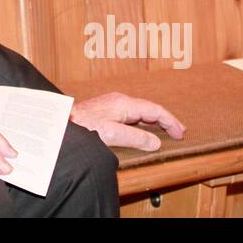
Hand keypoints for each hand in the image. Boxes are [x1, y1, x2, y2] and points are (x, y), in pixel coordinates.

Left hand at [70, 92, 185, 150]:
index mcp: (124, 103)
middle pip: (149, 108)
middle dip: (165, 119)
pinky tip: (144, 128)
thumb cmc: (83, 126)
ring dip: (155, 120)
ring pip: (140, 111)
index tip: (180, 132)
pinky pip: (132, 114)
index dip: (170, 121)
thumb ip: (135, 138)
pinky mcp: (107, 110)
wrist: (62, 122)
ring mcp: (113, 104)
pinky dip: (144, 121)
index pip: (154, 110)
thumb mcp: (112, 134)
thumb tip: (155, 142)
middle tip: (178, 132)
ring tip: (166, 130)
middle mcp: (120, 101)